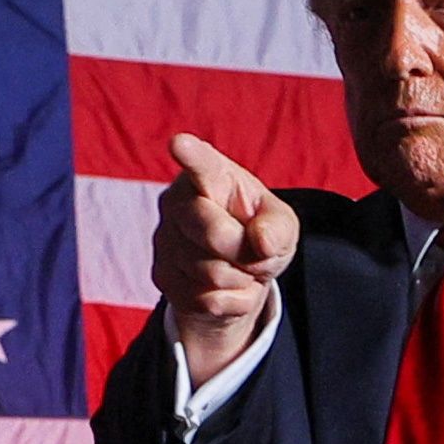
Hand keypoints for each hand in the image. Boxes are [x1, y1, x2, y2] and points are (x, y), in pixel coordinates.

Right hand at [153, 135, 297, 379]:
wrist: (235, 276)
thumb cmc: (257, 235)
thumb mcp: (281, 226)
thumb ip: (279, 228)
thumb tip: (262, 240)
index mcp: (211, 176)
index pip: (203, 165)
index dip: (191, 154)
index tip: (180, 143)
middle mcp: (178, 202)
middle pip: (214, 234)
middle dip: (243, 250)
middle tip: (251, 247)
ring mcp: (164, 240)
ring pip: (212, 273)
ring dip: (239, 278)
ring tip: (237, 265)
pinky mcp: (162, 276)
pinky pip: (206, 299)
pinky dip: (230, 300)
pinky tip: (226, 286)